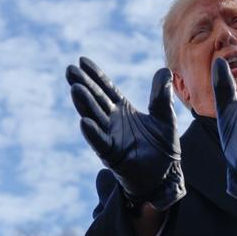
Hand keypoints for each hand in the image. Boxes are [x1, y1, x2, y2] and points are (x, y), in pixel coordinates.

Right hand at [66, 58, 184, 210]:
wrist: (166, 175)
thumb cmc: (163, 147)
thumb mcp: (164, 117)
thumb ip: (161, 97)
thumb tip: (165, 71)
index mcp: (122, 110)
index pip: (105, 88)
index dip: (94, 75)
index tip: (81, 60)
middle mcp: (112, 122)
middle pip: (95, 99)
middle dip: (83, 84)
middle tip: (70, 70)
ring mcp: (110, 137)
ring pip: (94, 118)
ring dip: (84, 104)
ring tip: (75, 89)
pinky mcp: (112, 155)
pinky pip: (101, 143)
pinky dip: (92, 134)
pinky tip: (84, 122)